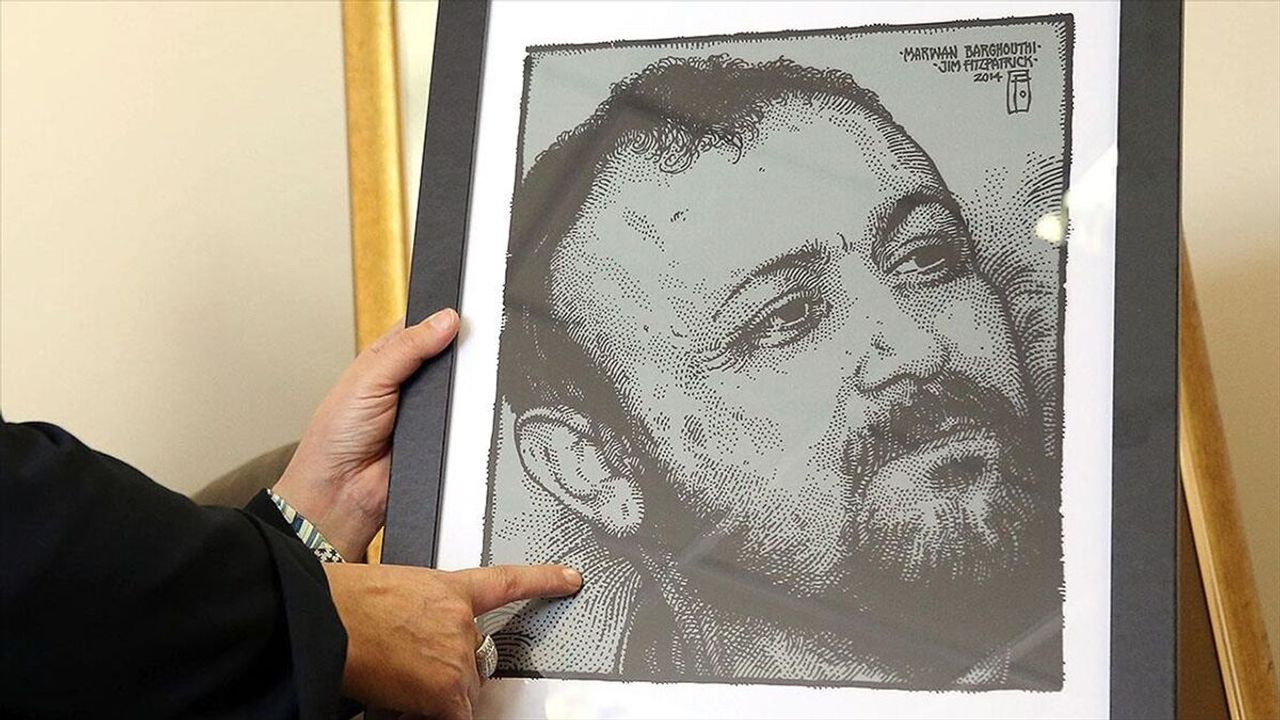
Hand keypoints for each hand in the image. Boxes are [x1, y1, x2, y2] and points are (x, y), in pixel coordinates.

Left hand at [273, 309, 459, 559]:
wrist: (343, 491)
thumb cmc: (337, 435)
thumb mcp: (370, 378)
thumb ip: (408, 347)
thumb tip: (445, 320)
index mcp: (387, 358)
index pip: (423, 327)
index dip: (443, 317)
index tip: (468, 307)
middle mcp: (410, 382)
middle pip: (449, 356)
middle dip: (462, 351)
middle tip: (479, 340)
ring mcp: (429, 410)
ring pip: (462, 389)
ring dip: (467, 386)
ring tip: (472, 378)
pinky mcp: (444, 436)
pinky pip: (467, 422)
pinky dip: (470, 417)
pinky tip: (472, 410)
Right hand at [324, 562, 582, 718]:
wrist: (327, 619)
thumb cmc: (345, 601)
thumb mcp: (396, 590)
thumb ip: (425, 611)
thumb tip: (424, 640)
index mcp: (449, 588)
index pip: (507, 582)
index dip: (544, 580)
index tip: (571, 579)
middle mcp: (463, 622)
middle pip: (477, 657)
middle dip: (450, 667)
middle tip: (409, 662)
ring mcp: (457, 657)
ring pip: (462, 689)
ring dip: (437, 693)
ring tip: (395, 678)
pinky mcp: (446, 691)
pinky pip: (457, 714)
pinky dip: (437, 713)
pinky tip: (409, 704)